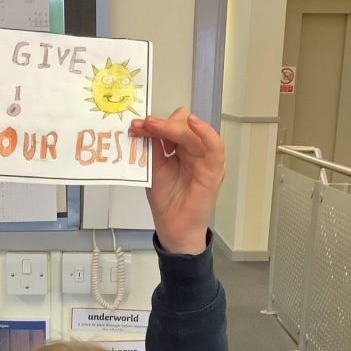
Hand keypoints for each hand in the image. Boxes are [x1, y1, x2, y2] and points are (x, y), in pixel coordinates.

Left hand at [129, 108, 225, 254]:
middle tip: (143, 125)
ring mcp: (205, 158)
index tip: (136, 124)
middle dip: (161, 124)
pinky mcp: (214, 169)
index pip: (171, 126)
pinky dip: (205, 132)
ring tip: (154, 126)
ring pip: (193, 132)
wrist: (173, 227)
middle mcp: (194, 150)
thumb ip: (153, 148)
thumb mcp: (154, 168)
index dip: (154, 124)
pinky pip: (214, 146)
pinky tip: (191, 123)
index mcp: (180, 149)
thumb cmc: (167, 201)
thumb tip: (143, 126)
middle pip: (182, 124)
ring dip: (173, 126)